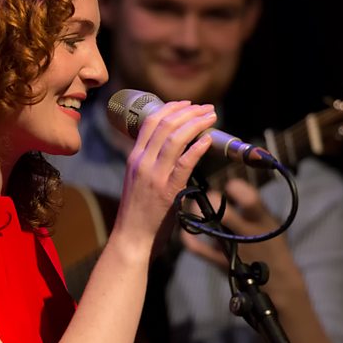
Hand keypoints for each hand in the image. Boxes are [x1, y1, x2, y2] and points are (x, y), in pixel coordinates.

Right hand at [112, 101, 215, 251]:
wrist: (131, 237)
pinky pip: (185, 163)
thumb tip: (173, 148)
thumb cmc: (138, 212)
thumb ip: (151, 162)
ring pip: (176, 138)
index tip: (188, 104)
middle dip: (189, 111)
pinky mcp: (168, 190)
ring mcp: (154, 175)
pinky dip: (198, 148)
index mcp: (134, 157)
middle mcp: (142, 162)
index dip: (171, 108)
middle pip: (166, 125)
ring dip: (197, 123)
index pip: (151, 121)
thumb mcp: (138, 179)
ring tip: (211, 117)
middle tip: (206, 108)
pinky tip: (208, 140)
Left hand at [179, 178, 285, 268]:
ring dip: (198, 216)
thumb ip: (253, 206)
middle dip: (212, 200)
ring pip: (209, 230)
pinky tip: (186, 230)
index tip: (230, 185)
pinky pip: (198, 249)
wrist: (277, 281)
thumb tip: (231, 184)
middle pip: (224, 214)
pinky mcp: (220, 263)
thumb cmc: (271, 245)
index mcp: (262, 221)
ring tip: (194, 207)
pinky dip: (188, 239)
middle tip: (208, 195)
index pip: (249, 199)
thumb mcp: (270, 222)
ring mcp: (232, 250)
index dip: (236, 188)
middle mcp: (247, 234)